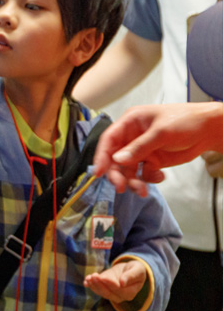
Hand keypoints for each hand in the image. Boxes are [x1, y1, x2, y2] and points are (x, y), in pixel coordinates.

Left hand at [83, 260, 146, 302]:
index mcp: (130, 292)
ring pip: (101, 292)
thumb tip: (122, 283)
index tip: (102, 277)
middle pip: (108, 292)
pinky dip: (90, 286)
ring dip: (93, 285)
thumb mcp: (137, 269)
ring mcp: (112, 295)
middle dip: (99, 284)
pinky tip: (86, 281)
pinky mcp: (105, 291)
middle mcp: (121, 297)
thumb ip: (131, 276)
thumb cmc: (136, 269)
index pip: (118, 289)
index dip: (110, 283)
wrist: (129, 271)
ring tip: (89, 277)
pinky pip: (97, 290)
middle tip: (94, 275)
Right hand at [93, 102, 222, 193]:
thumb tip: (117, 160)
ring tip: (142, 190)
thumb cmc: (187, 120)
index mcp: (130, 122)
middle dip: (118, 174)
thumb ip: (139, 147)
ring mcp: (142, 150)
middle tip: (122, 187)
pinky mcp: (152, 160)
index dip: (102, 156)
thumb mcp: (162, 132)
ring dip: (133, 180)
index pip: (109, 140)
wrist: (210, 130)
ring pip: (128, 169)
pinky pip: (142, 174)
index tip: (99, 172)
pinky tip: (159, 177)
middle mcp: (132, 137)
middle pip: (115, 158)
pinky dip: (148, 179)